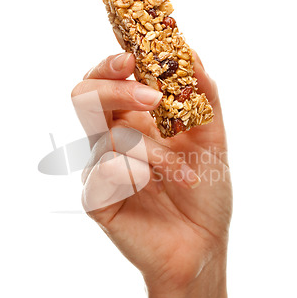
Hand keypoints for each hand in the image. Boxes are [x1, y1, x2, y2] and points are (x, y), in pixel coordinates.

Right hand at [71, 51, 231, 293]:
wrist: (203, 245)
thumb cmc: (206, 193)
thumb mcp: (212, 139)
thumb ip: (203, 96)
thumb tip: (191, 51)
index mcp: (135, 121)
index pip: (107, 80)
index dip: (112, 62)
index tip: (133, 54)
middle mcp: (112, 140)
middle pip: (84, 96)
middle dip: (116, 90)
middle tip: (153, 98)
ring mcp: (101, 169)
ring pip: (105, 136)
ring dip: (152, 150)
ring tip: (182, 173)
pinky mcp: (96, 198)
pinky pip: (102, 172)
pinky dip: (135, 174)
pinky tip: (153, 187)